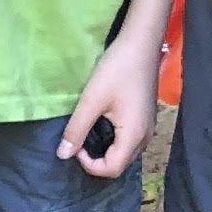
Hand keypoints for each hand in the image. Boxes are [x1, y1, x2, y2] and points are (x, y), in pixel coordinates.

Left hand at [58, 41, 158, 181]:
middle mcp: (145, 136)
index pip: (112, 169)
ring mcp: (148, 126)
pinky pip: (129, 138)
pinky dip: (114, 138)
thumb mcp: (92, 100)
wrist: (141, 42)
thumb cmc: (117, 70)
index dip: (89, 164)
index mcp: (133, 136)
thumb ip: (76, 129)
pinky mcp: (146, 116)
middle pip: (120, 163)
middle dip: (97, 159)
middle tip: (80, 139)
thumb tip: (63, 155)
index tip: (76, 143)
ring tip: (89, 130)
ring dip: (106, 149)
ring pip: (125, 151)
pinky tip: (103, 120)